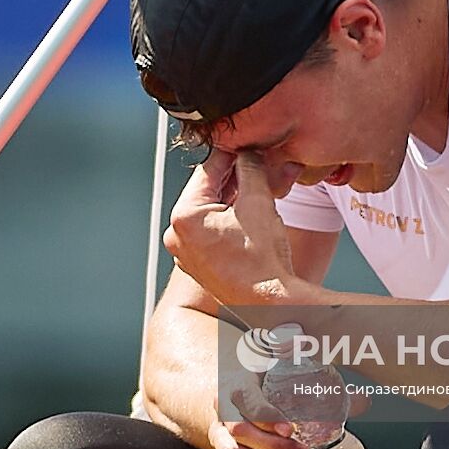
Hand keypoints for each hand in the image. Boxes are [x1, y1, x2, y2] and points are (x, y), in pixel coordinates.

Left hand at [165, 151, 293, 305]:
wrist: (271, 304)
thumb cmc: (263, 258)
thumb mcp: (258, 202)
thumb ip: (250, 170)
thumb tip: (248, 153)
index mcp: (184, 218)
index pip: (207, 172)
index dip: (231, 156)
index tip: (246, 144)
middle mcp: (177, 236)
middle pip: (207, 192)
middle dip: (234, 179)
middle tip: (256, 164)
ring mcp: (185, 254)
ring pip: (210, 213)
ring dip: (233, 199)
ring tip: (258, 188)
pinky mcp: (197, 266)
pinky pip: (211, 233)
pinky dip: (229, 221)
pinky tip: (251, 214)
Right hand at [210, 373, 308, 448]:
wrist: (229, 395)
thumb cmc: (260, 381)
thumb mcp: (277, 365)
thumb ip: (309, 371)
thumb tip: (355, 390)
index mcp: (236, 386)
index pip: (247, 400)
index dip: (266, 416)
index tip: (290, 427)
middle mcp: (222, 415)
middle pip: (239, 435)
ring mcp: (220, 442)